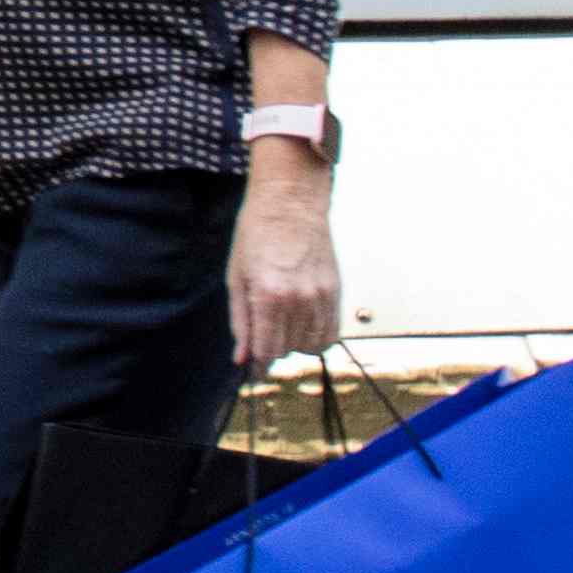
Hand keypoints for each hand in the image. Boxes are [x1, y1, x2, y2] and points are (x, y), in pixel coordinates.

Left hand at [229, 192, 347, 370]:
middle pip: (288, 350)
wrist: (289, 203)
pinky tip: (302, 324)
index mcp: (269, 296)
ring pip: (312, 345)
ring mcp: (321, 297)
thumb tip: (241, 357)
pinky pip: (332, 333)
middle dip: (273, 348)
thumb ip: (240, 321)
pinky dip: (317, 337)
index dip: (258, 364)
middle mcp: (299, 300)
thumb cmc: (256, 235)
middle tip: (263, 332)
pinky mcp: (336, 292)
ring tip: (282, 324)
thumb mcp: (236, 278)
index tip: (253, 368)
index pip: (267, 350)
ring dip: (295, 344)